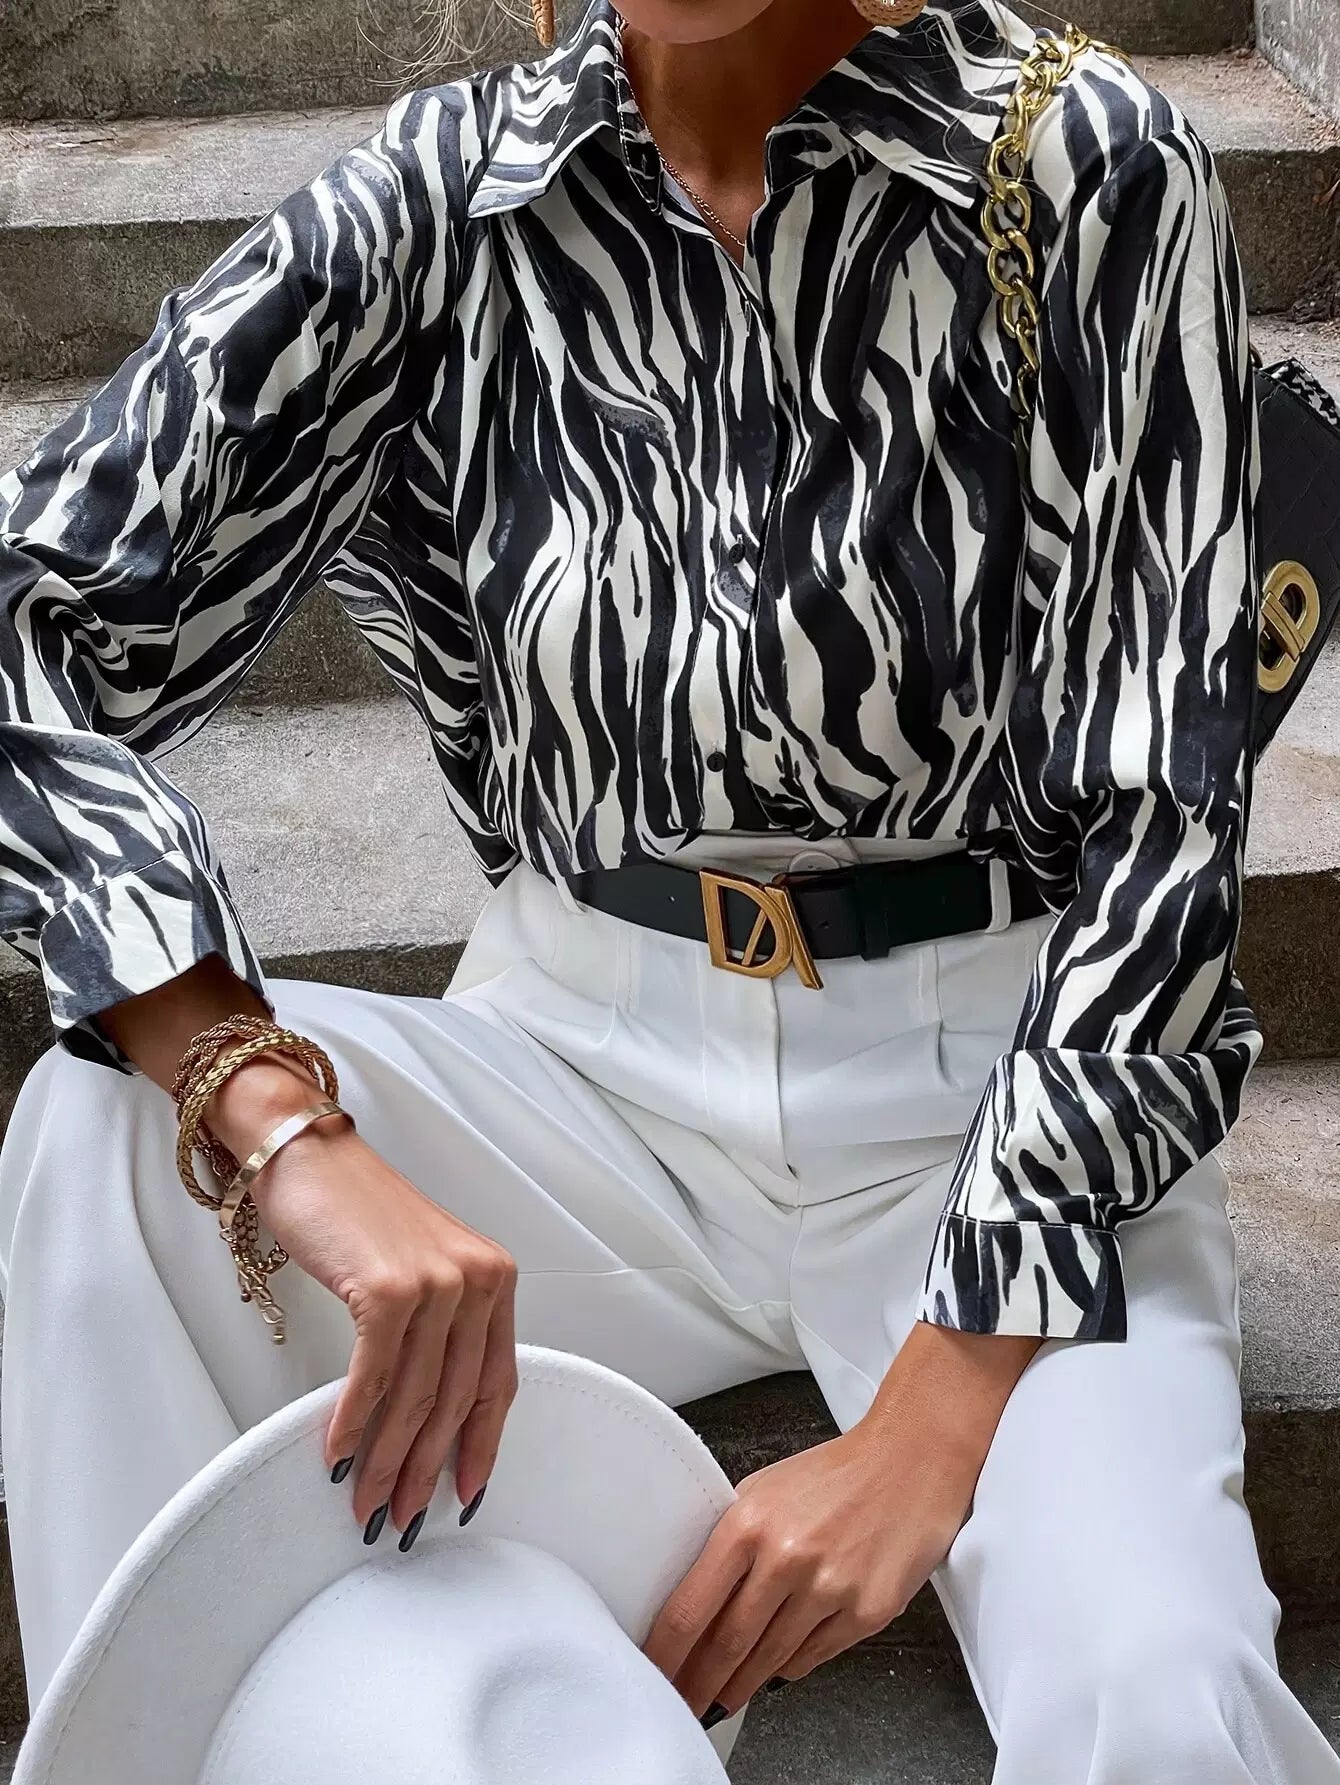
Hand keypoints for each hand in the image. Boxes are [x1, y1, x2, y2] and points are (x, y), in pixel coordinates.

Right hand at [208, 1059, 518, 1535]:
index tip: (465, 1496)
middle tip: (402, 1518)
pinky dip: (354, 1421)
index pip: (498, 1381)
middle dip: (426, 1469)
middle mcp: (479, 1279)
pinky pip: (375, 1374)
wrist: (307, 1153)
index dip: (481, 1446)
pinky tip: (336, 1453)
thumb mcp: (419, 1270)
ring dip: (386, 1459)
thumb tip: (425, 1422)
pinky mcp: (389, 1286)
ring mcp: (437, 1281)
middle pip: (456, 1399)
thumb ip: (437, 1333)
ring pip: (417, 1396)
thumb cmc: (356, 1214)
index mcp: (494, 1279)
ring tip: (364, 1502)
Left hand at [642, 1324, 1039, 1719]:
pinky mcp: (867, 1611)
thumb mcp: (763, 1490)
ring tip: (724, 1698)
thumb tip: (697, 1597)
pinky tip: (776, 1669)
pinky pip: (814, 1656)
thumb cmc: (834, 1475)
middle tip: (685, 1704)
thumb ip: (730, 1541)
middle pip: (727, 1645)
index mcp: (749, 1522)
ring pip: (771, 1659)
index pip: (691, 1608)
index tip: (654, 1675)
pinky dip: (791, 1666)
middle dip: (700, 1684)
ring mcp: (830, 1588)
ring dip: (743, 1685)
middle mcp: (787, 1558)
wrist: (909, 1461)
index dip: (667, 1654)